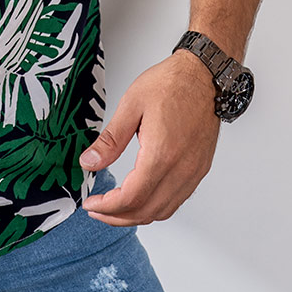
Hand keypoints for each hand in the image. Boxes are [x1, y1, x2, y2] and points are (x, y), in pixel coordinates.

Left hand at [79, 51, 219, 225]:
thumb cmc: (170, 84)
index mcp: (162, 154)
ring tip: (114, 207)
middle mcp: (181, 169)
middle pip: (147, 211)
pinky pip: (176, 201)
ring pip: (163, 211)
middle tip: (97, 210)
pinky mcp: (200, 169)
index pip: (132, 197)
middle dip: (118, 217)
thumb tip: (89, 163)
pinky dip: (155, 207)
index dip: (108, 206)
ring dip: (137, 215)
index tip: (90, 204)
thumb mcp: (131, 105)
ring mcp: (193, 172)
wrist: (203, 75)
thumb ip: (110, 140)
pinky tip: (140, 197)